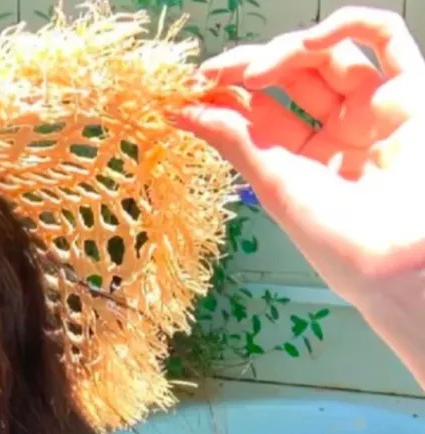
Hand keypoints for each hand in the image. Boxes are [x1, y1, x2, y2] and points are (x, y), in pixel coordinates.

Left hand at [173, 6, 424, 307]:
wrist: (392, 256)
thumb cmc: (335, 237)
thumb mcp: (272, 183)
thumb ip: (234, 140)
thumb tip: (184, 113)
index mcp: (303, 158)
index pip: (262, 110)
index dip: (228, 93)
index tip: (191, 87)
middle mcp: (338, 130)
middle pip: (291, 76)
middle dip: (249, 68)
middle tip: (214, 73)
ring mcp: (373, 108)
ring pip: (329, 54)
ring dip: (288, 51)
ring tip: (256, 72)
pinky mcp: (411, 91)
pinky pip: (386, 38)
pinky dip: (349, 25)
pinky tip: (312, 40)